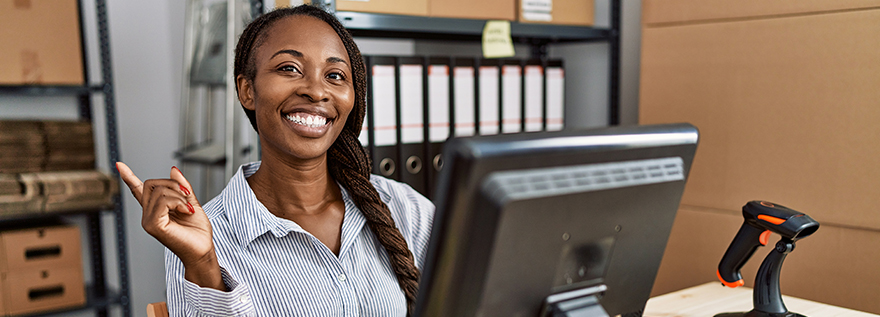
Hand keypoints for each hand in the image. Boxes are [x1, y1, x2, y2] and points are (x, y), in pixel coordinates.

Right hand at [116, 162, 224, 289]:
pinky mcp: (153, 225)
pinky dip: (179, 202)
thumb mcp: (191, 202)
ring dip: (180, 196)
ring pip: (160, 191)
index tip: (119, 164)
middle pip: (152, 184)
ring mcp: (148, 221)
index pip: (138, 191)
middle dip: (173, 185)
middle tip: (187, 198)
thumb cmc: (198, 232)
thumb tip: (173, 169)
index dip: (129, 177)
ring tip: (188, 209)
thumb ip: (182, 187)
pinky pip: (163, 201)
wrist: (203, 250)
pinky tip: (187, 211)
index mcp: (155, 210)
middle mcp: (148, 215)